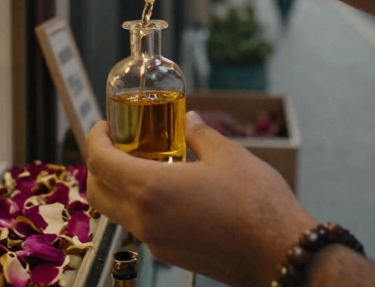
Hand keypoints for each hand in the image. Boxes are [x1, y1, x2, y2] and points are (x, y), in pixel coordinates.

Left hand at [86, 112, 315, 286]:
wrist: (279, 254)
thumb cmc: (257, 205)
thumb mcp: (229, 156)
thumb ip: (201, 135)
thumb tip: (190, 119)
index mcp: (151, 189)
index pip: (99, 162)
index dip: (95, 139)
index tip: (105, 127)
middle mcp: (145, 219)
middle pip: (97, 191)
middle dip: (99, 164)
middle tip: (118, 144)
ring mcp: (155, 242)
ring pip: (117, 211)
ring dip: (119, 186)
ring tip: (146, 163)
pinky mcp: (170, 255)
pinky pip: (140, 227)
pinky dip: (140, 205)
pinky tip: (169, 189)